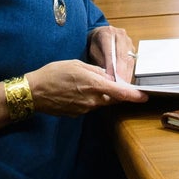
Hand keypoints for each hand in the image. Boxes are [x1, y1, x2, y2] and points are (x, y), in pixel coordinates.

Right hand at [27, 59, 147, 116]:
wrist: (34, 92)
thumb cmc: (53, 73)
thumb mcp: (76, 64)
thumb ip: (95, 70)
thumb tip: (107, 75)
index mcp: (94, 84)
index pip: (120, 93)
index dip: (134, 95)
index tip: (144, 96)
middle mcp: (92, 100)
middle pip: (112, 98)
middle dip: (115, 92)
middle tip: (111, 82)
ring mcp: (84, 109)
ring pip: (100, 102)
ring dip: (100, 94)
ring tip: (84, 83)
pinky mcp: (77, 114)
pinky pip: (89, 106)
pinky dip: (88, 98)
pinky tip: (76, 91)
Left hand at [87, 26, 139, 81]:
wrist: (100, 34)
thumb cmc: (95, 43)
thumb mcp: (92, 51)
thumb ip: (100, 61)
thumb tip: (108, 75)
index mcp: (108, 33)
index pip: (111, 52)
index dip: (113, 66)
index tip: (113, 78)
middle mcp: (121, 36)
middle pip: (123, 57)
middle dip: (122, 73)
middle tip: (120, 86)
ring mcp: (129, 42)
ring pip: (129, 61)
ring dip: (126, 75)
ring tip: (123, 87)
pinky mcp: (133, 49)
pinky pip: (132, 63)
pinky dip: (128, 73)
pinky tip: (126, 82)